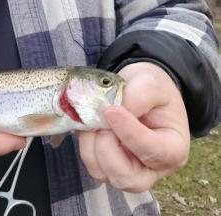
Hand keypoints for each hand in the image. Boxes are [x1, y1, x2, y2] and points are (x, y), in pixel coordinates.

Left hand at [78, 62, 189, 191]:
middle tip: (101, 118)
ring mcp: (129, 170)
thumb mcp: (152, 82)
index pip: (152, 151)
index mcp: (174, 148)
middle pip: (127, 177)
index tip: (111, 110)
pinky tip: (90, 124)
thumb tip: (113, 112)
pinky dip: (85, 144)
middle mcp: (153, 168)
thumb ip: (138, 96)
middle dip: (107, 147)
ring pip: (104, 173)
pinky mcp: (109, 166)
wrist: (141, 90)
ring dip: (92, 144)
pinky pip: (92, 164)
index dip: (128, 133)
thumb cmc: (152, 89)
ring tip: (94, 118)